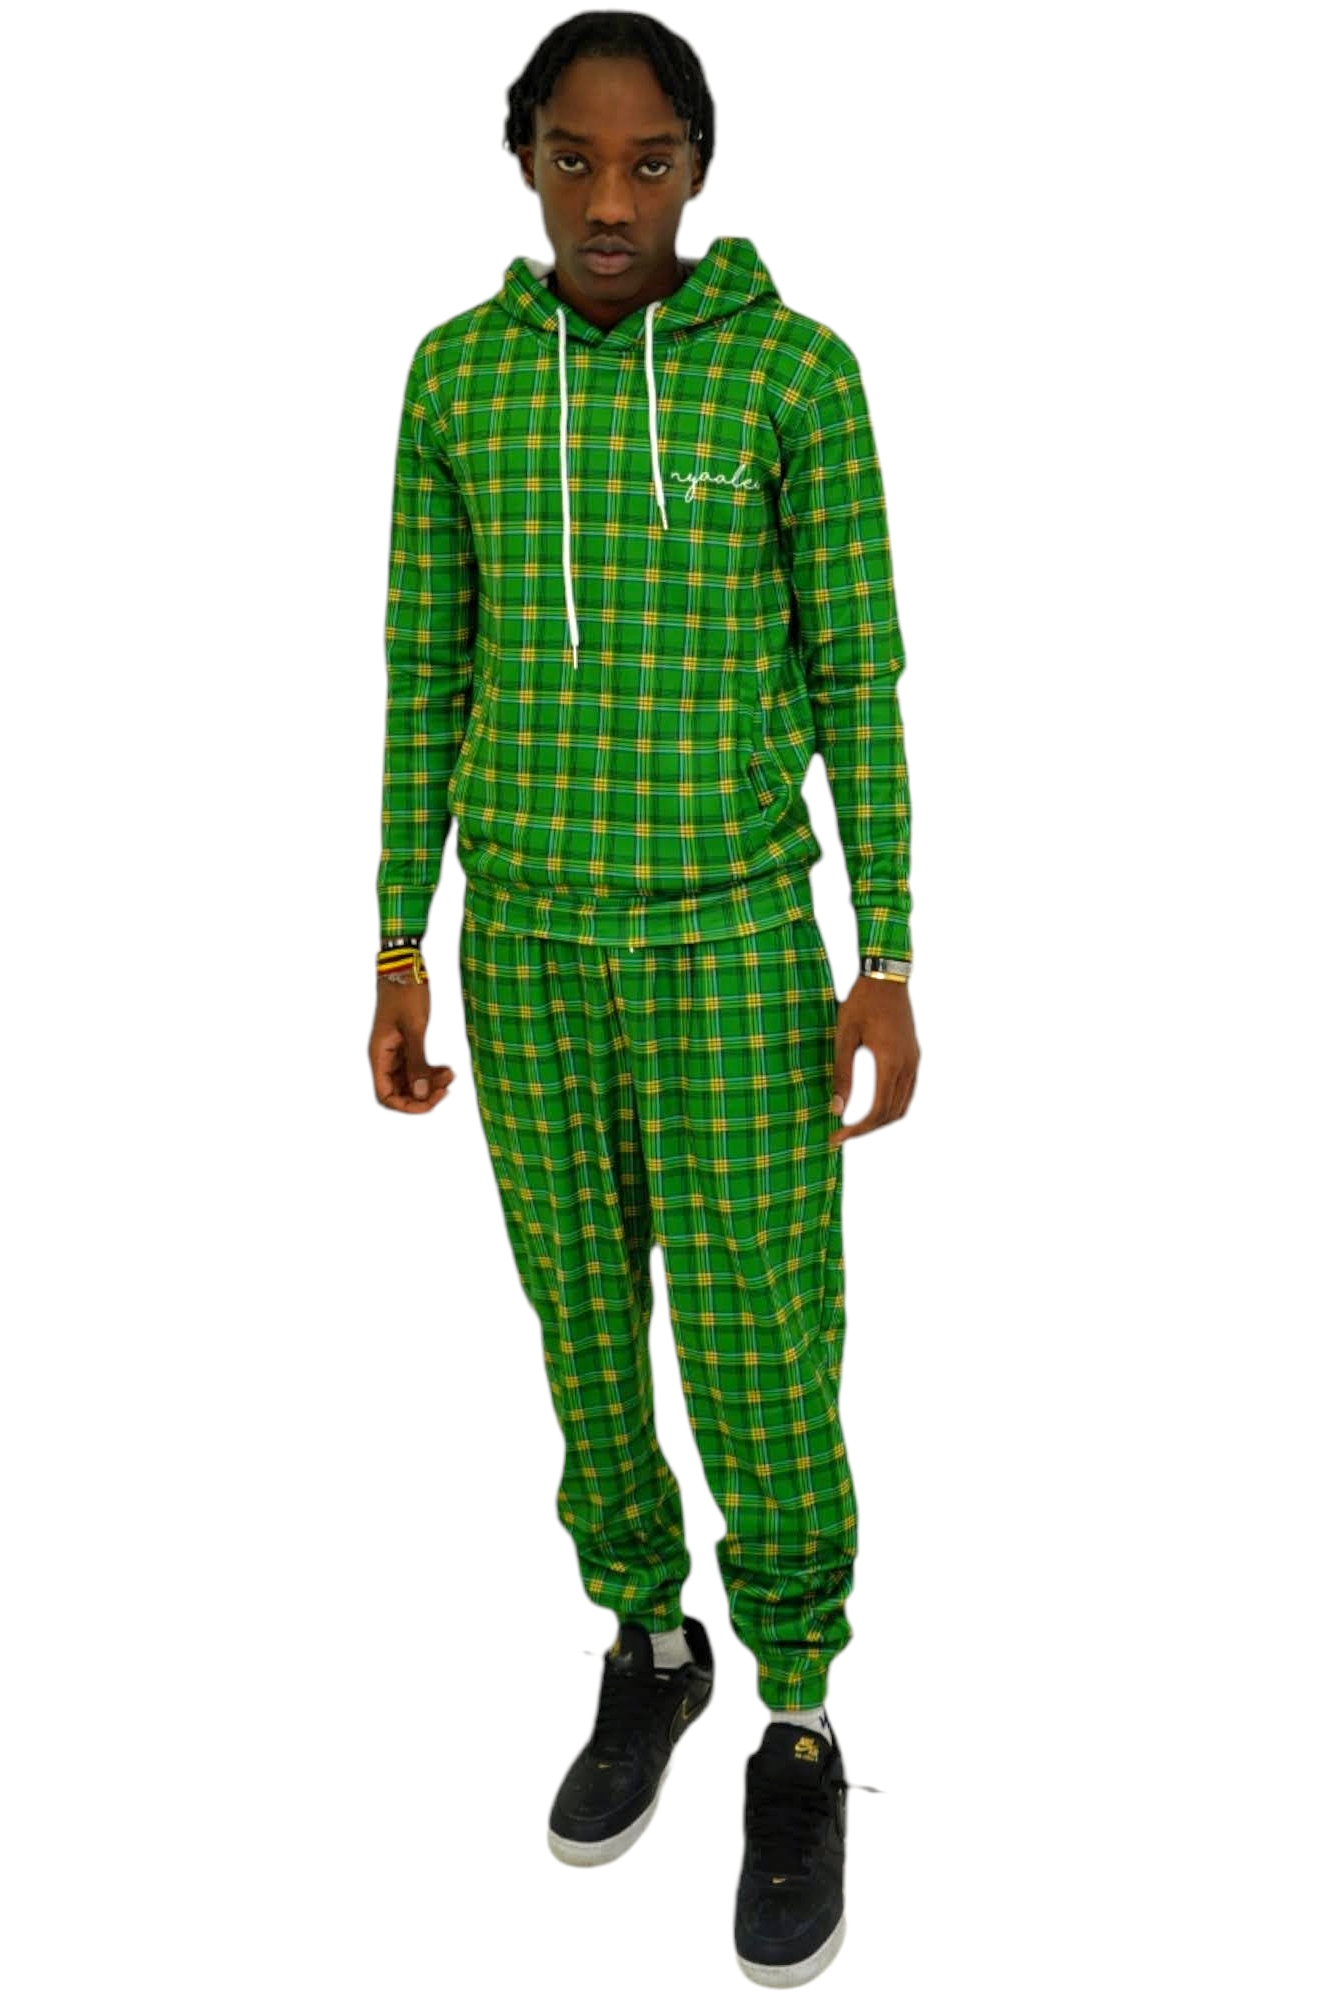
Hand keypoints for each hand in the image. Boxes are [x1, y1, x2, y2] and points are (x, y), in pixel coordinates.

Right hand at [369, 980, 454, 1112]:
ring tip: (450, 1074)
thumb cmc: (405, 993)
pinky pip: (417, 1066)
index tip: (430, 1100)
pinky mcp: (406, 1043)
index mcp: (379, 1055)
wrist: (405, 965)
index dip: (407, 1106)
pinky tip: (447, 1068)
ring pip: (411, 1080)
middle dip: (423, 1094)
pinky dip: (431, 1071)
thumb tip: (420, 1094)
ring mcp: (395, 1050)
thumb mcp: (415, 1028)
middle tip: (446, 1087)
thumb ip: (417, 1062)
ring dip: (430, 1082)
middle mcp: (384, 1056)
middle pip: (400, 1091)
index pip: (386, 1096)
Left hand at [829, 976, 919, 1145]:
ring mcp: (914, 1060)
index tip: (836, 1137)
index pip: (877, 1112)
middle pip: (891, 1114)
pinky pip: (907, 1091)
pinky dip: (891, 1105)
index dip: (857, 1129)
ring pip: (902, 1105)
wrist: (887, 976)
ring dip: (881, 1119)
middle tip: (841, 1134)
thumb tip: (836, 1108)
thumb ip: (841, 1073)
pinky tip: (873, 1105)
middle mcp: (907, 1066)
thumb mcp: (844, 1036)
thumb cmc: (861, 1002)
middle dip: (867, 1129)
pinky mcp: (913, 1054)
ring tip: (856, 1124)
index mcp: (890, 1063)